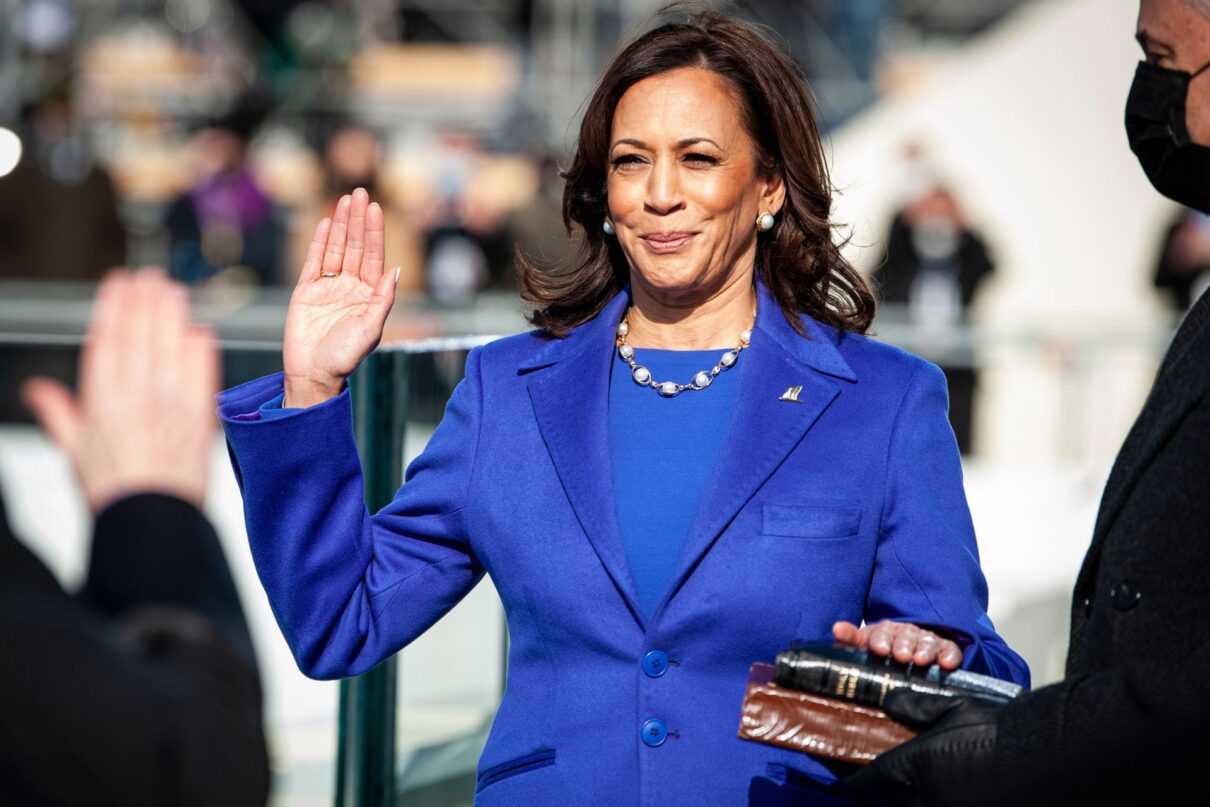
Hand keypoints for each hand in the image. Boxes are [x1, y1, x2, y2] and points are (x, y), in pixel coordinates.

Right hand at [22, 268, 218, 513]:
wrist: (151, 520)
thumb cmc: (113, 491)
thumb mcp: (75, 451)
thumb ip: (60, 414)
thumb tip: (37, 390)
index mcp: (102, 399)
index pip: (108, 339)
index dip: (114, 306)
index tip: (119, 281)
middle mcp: (137, 395)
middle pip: (142, 334)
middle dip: (146, 301)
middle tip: (150, 276)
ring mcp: (171, 404)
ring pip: (171, 346)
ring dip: (173, 315)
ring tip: (173, 290)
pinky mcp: (200, 417)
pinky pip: (201, 374)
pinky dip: (202, 351)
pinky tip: (201, 332)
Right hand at [283, 187, 397, 406]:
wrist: (313, 374)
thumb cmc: (345, 357)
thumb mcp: (370, 329)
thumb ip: (382, 300)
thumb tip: (395, 270)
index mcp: (368, 295)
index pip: (373, 257)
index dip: (374, 232)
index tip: (375, 208)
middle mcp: (349, 287)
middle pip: (355, 246)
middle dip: (358, 220)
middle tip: (360, 192)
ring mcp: (327, 287)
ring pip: (336, 249)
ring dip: (341, 225)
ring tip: (345, 200)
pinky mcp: (305, 291)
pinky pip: (314, 262)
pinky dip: (320, 242)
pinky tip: (326, 223)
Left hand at [832, 620, 963, 669]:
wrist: (909, 654)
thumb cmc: (882, 651)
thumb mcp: (864, 645)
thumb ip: (850, 639)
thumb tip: (836, 628)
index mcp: (886, 631)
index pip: (882, 632)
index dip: (880, 640)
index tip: (879, 649)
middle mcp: (907, 633)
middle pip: (906, 637)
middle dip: (904, 646)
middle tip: (902, 656)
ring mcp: (927, 640)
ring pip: (928, 642)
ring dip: (925, 651)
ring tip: (921, 661)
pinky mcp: (946, 649)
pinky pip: (950, 650)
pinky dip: (950, 656)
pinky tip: (947, 664)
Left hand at [843, 689, 1002, 806]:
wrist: (1048, 756)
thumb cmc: (999, 730)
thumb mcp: (953, 707)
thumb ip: (914, 706)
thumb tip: (889, 703)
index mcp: (913, 767)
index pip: (866, 781)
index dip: (851, 779)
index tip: (844, 775)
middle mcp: (925, 798)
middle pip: (889, 801)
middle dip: (884, 789)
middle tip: (882, 775)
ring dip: (909, 797)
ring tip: (915, 781)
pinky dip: (935, 801)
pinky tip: (944, 788)